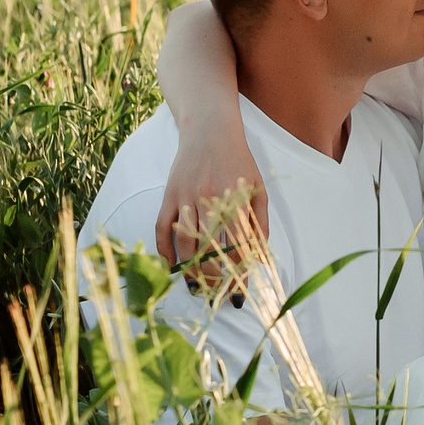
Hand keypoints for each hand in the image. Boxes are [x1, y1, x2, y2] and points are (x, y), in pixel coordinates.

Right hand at [154, 112, 268, 298]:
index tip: (238, 294)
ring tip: (196, 287)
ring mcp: (186, 198)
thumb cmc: (239, 162)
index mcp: (235, 201)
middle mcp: (209, 201)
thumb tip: (261, 258)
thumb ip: (260, 224)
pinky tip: (170, 266)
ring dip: (189, 269)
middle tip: (215, 294)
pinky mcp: (169, 194)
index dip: (238, 274)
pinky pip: (162, 227)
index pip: (237, 248)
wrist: (210, 130)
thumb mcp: (257, 189)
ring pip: (185, 242)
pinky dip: (164, 249)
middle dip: (212, 277)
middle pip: (209, 250)